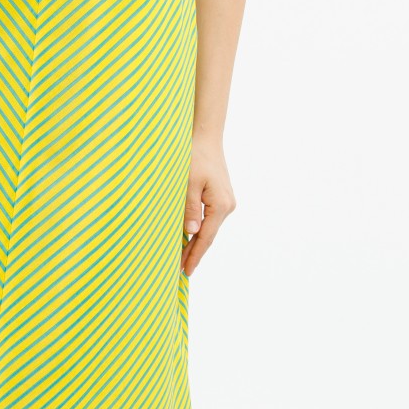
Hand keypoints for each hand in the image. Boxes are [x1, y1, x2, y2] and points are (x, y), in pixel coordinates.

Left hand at [181, 133, 234, 275]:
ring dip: (196, 242)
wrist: (206, 137)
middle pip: (208, 236)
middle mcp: (227, 206)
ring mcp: (226, 202)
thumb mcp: (188, 182)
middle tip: (181, 271)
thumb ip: (189, 208)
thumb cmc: (194, 156)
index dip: (195, 255)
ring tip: (183, 259)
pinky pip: (210, 219)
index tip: (186, 271)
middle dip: (194, 253)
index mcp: (221, 205)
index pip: (205, 237)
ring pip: (209, 228)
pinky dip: (200, 230)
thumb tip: (192, 232)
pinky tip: (190, 237)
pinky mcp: (221, 197)